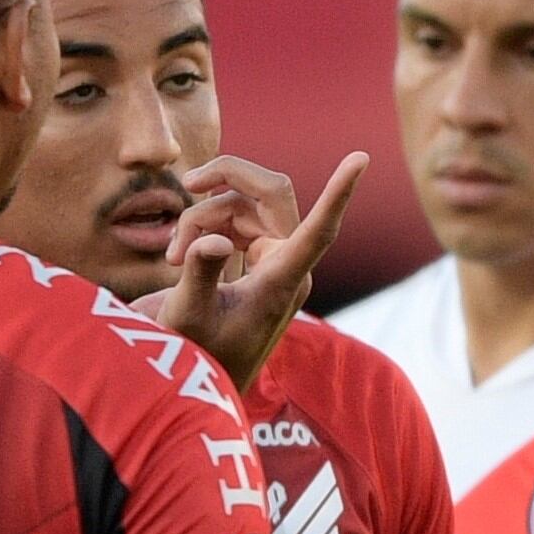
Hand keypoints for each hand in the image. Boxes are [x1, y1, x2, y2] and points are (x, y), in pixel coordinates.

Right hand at [132, 152, 368, 391]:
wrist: (193, 375)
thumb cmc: (197, 354)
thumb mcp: (188, 315)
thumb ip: (202, 272)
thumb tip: (216, 239)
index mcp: (281, 281)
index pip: (318, 231)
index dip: (338, 193)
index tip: (360, 158)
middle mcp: (283, 264)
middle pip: (270, 194)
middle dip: (227, 182)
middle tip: (188, 181)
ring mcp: (271, 259)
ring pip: (241, 205)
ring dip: (202, 216)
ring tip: (172, 256)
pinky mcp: (255, 258)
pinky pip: (232, 219)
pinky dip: (202, 227)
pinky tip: (178, 256)